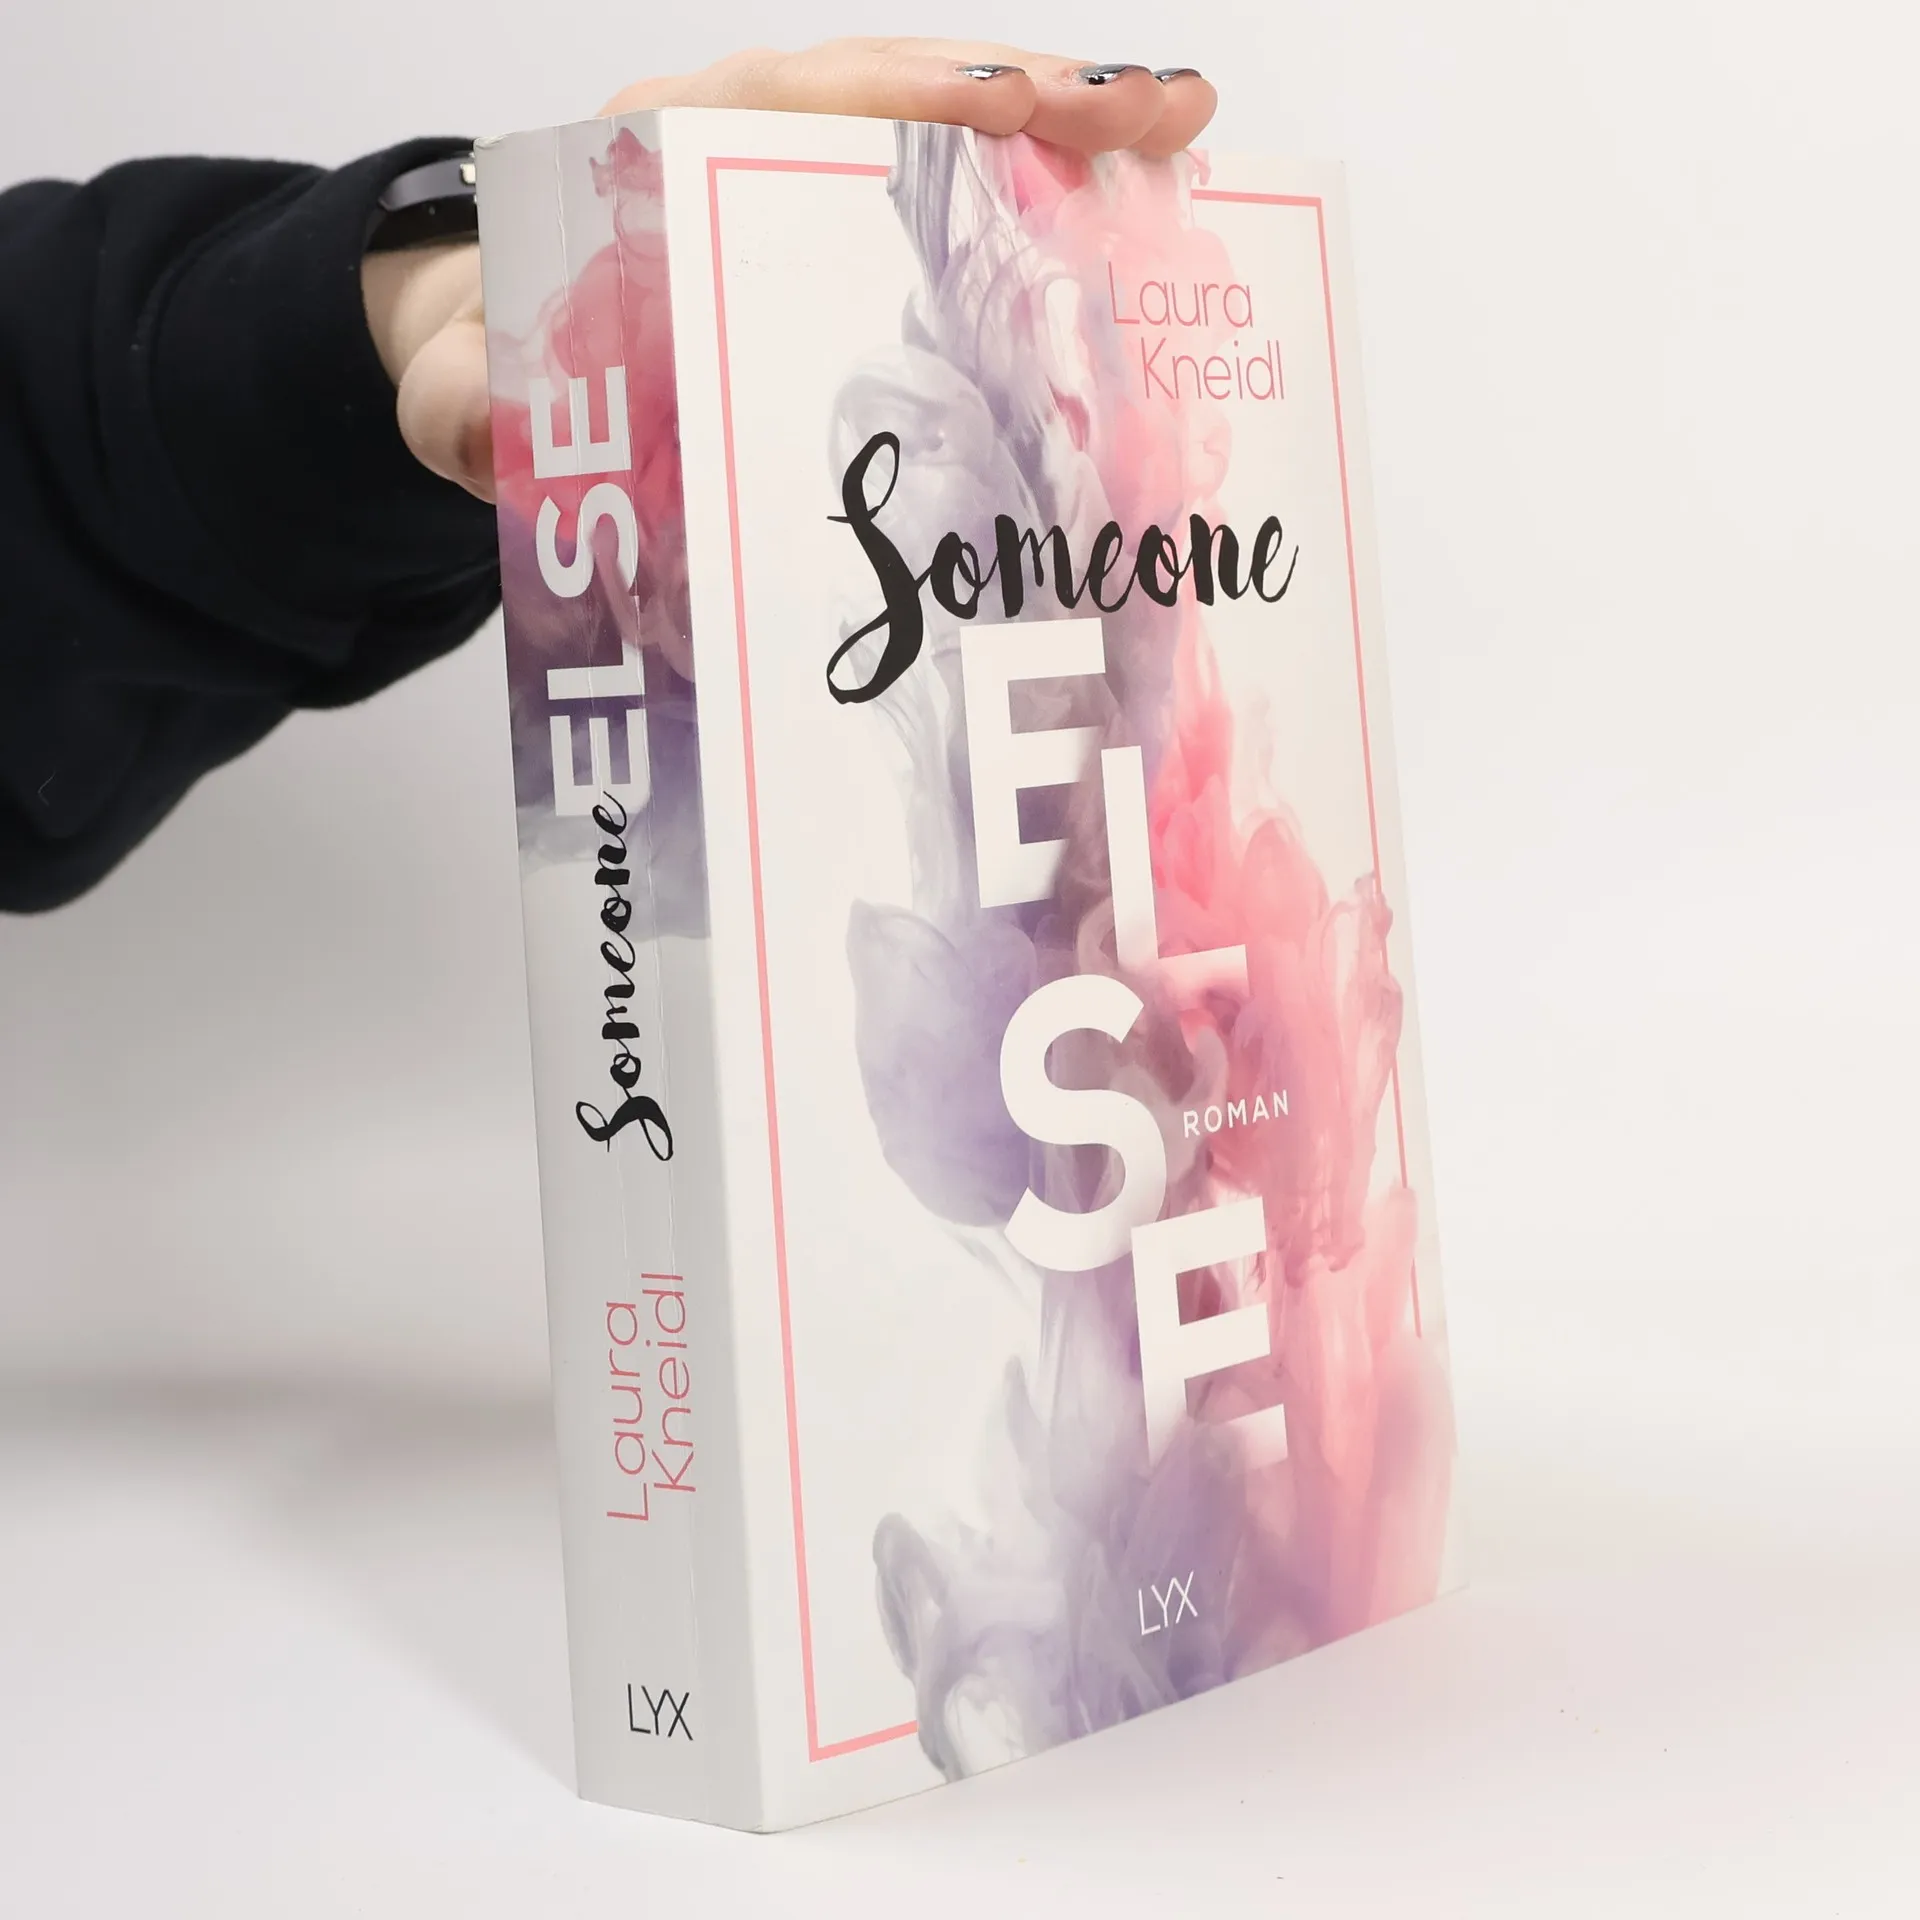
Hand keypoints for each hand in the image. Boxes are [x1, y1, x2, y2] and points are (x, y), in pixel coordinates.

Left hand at [364, 39, 1218, 502]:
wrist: (497, 354)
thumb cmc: (497, 358)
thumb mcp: (461, 392)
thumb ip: (464, 412)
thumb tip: (486, 433)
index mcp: (661, 152)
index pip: (790, 102)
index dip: (900, 99)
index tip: (996, 107)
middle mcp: (750, 149)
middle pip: (904, 96)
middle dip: (1034, 96)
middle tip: (1157, 110)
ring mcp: (812, 190)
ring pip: (950, 141)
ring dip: (1067, 136)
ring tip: (1182, 141)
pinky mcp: (848, 242)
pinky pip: (955, 207)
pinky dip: (1041, 208)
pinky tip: (1127, 222)